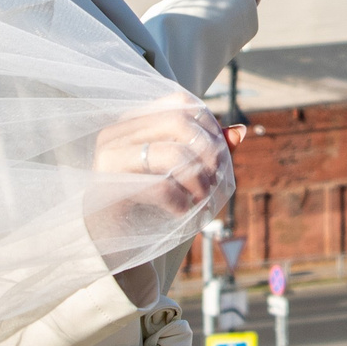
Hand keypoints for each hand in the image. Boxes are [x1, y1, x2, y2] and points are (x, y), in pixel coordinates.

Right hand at [88, 105, 233, 224]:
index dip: (209, 125)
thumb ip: (206, 151)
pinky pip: (163, 188)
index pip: (181, 101)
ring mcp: (109, 159)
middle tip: (216, 179)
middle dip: (209, 152)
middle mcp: (115, 133)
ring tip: (201, 199)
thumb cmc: (144, 204)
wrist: (107, 244)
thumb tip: (239, 131)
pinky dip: (183, 203)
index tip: (219, 155)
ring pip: (174, 154)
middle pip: (180, 122)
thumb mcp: (177, 173)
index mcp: (131, 122)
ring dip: (199, 181)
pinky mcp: (109, 189)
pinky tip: (183, 213)